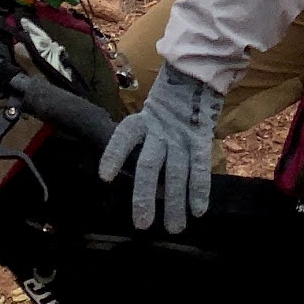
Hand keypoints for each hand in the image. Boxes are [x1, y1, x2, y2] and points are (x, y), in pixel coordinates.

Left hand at [95, 72, 231, 232]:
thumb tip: (119, 169)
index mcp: (142, 122)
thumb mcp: (146, 114)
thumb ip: (139, 138)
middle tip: (142, 225)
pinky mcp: (200, 140)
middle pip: (149, 166)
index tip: (103, 176)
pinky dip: (200, 189)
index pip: (124, 137)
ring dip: (175, 203)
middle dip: (145, 196)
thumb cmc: (165, 103)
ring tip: (173, 228)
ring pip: (176, 173)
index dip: (114, 154)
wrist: (196, 76)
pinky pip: (200, 167)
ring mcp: (181, 137)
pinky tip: (198, 211)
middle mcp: (159, 132)